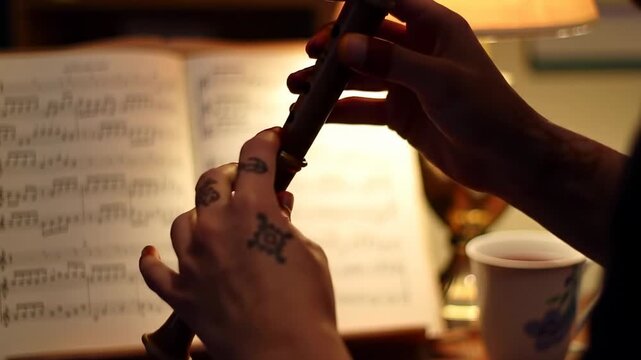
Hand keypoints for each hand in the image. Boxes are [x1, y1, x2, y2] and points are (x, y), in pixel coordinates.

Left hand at [139, 128, 349, 359]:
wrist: (287, 355)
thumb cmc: (308, 306)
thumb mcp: (309, 252)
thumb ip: (287, 223)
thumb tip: (277, 206)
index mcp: (253, 212)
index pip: (254, 158)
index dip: (264, 141)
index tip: (271, 139)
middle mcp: (216, 229)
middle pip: (210, 181)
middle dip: (230, 173)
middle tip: (245, 179)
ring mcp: (195, 262)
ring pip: (183, 220)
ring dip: (201, 215)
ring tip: (215, 221)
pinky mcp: (183, 295)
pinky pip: (155, 271)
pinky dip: (155, 259)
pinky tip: (153, 252)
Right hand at [289, 0, 541, 192]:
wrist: (506, 159)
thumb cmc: (487, 110)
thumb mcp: (439, 81)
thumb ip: (392, 61)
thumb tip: (345, 46)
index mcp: (434, 28)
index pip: (389, 3)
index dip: (358, 7)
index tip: (329, 18)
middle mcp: (418, 51)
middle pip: (367, 41)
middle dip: (336, 48)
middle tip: (310, 56)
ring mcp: (408, 84)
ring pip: (361, 76)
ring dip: (331, 81)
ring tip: (298, 87)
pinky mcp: (402, 114)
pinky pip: (365, 108)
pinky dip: (342, 111)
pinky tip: (317, 115)